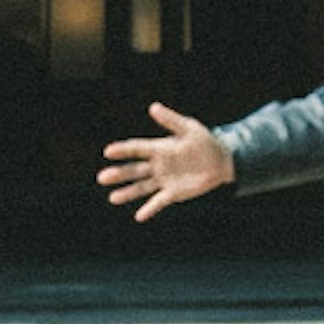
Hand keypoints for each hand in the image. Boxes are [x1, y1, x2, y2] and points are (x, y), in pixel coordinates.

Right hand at [98, 106, 234, 221]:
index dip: (123, 150)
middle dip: (119, 174)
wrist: (221, 161)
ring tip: (112, 198)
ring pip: (142, 186)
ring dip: (128, 192)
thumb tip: (153, 107)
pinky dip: (150, 209)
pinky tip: (139, 216)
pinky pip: (159, 201)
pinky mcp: (174, 193)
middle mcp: (158, 164)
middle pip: (135, 170)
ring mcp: (164, 179)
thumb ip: (171, 121)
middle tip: (102, 178)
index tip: (107, 151)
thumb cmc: (205, 141)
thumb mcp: (189, 128)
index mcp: (159, 148)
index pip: (137, 148)